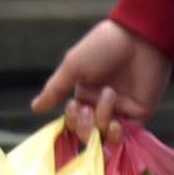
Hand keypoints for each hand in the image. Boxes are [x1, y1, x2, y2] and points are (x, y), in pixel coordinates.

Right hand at [33, 19, 173, 143]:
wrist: (138, 38)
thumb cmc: (103, 47)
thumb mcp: (73, 66)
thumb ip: (55, 89)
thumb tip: (35, 107)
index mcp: (85, 93)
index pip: (73, 121)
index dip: (72, 120)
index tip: (74, 105)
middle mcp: (101, 105)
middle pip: (87, 132)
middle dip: (84, 126)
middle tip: (88, 108)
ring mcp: (121, 110)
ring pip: (104, 136)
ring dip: (101, 124)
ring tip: (109, 97)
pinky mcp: (139, 113)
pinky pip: (125, 136)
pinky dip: (117, 134)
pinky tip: (116, 123)